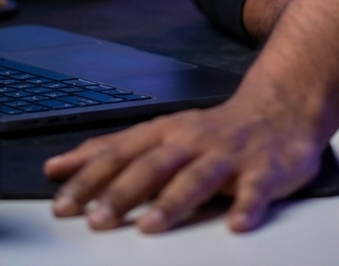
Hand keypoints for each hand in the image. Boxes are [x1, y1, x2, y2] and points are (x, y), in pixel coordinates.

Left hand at [46, 0, 338, 232]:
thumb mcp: (159, 135)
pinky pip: (255, 189)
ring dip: (173, 202)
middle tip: (95, 220)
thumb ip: (113, 152)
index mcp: (166, 132)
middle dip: (121, 192)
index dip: (88, 176)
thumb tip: (58, 167)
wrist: (279, 112)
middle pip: (152, 165)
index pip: (120, 152)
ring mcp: (228, 154)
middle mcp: (193, 140)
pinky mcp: (264, 170)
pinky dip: (247, 206)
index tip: (59, 200)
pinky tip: (237, 224)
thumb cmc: (213, 131)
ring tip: (150, 227)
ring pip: (197, 177)